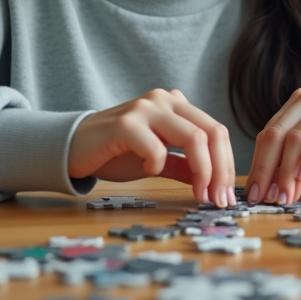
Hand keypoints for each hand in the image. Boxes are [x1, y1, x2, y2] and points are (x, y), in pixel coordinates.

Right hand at [68, 88, 236, 206]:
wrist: (73, 148)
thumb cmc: (116, 152)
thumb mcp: (158, 160)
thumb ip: (185, 166)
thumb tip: (215, 185)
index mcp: (176, 105)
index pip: (216, 131)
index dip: (227, 164)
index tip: (226, 195)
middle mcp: (165, 99)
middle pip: (212, 132)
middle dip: (221, 170)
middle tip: (219, 199)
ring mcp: (145, 108)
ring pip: (194, 137)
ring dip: (203, 171)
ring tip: (199, 194)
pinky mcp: (125, 123)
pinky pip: (156, 148)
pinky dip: (158, 165)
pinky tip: (148, 171)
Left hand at [244, 84, 300, 204]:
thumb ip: (297, 166)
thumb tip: (270, 191)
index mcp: (300, 102)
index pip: (269, 134)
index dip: (259, 165)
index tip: (255, 194)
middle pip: (277, 134)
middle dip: (267, 169)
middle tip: (265, 198)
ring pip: (297, 136)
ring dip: (286, 169)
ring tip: (285, 195)